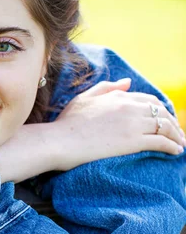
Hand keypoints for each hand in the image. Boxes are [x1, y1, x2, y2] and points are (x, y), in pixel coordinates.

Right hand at [52, 78, 184, 170]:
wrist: (59, 141)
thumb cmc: (66, 123)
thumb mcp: (84, 98)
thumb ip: (106, 88)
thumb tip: (128, 82)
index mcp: (118, 96)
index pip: (148, 100)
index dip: (160, 110)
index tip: (164, 119)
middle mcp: (129, 107)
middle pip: (161, 112)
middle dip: (172, 122)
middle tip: (176, 132)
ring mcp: (132, 124)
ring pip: (165, 126)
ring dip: (176, 135)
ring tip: (180, 143)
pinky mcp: (133, 141)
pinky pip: (161, 141)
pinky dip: (172, 146)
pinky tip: (176, 151)